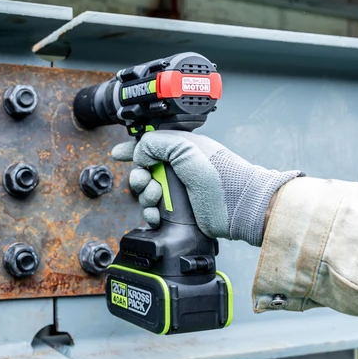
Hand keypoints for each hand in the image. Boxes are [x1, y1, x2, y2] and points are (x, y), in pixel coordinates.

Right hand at [111, 130, 302, 246]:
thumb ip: (156, 143)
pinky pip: (153, 211)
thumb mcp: (185, 148)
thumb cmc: (221, 175)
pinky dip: (150, 214)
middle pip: (143, 170)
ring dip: (145, 196)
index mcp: (181, 148)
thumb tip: (139, 154)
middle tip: (145, 181)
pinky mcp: (178, 211)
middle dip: (139, 177)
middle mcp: (178, 168)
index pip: (150, 144)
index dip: (133, 149)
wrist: (238, 206)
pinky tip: (156, 215)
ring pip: (146, 192)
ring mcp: (178, 190)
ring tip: (156, 198)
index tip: (118, 154)